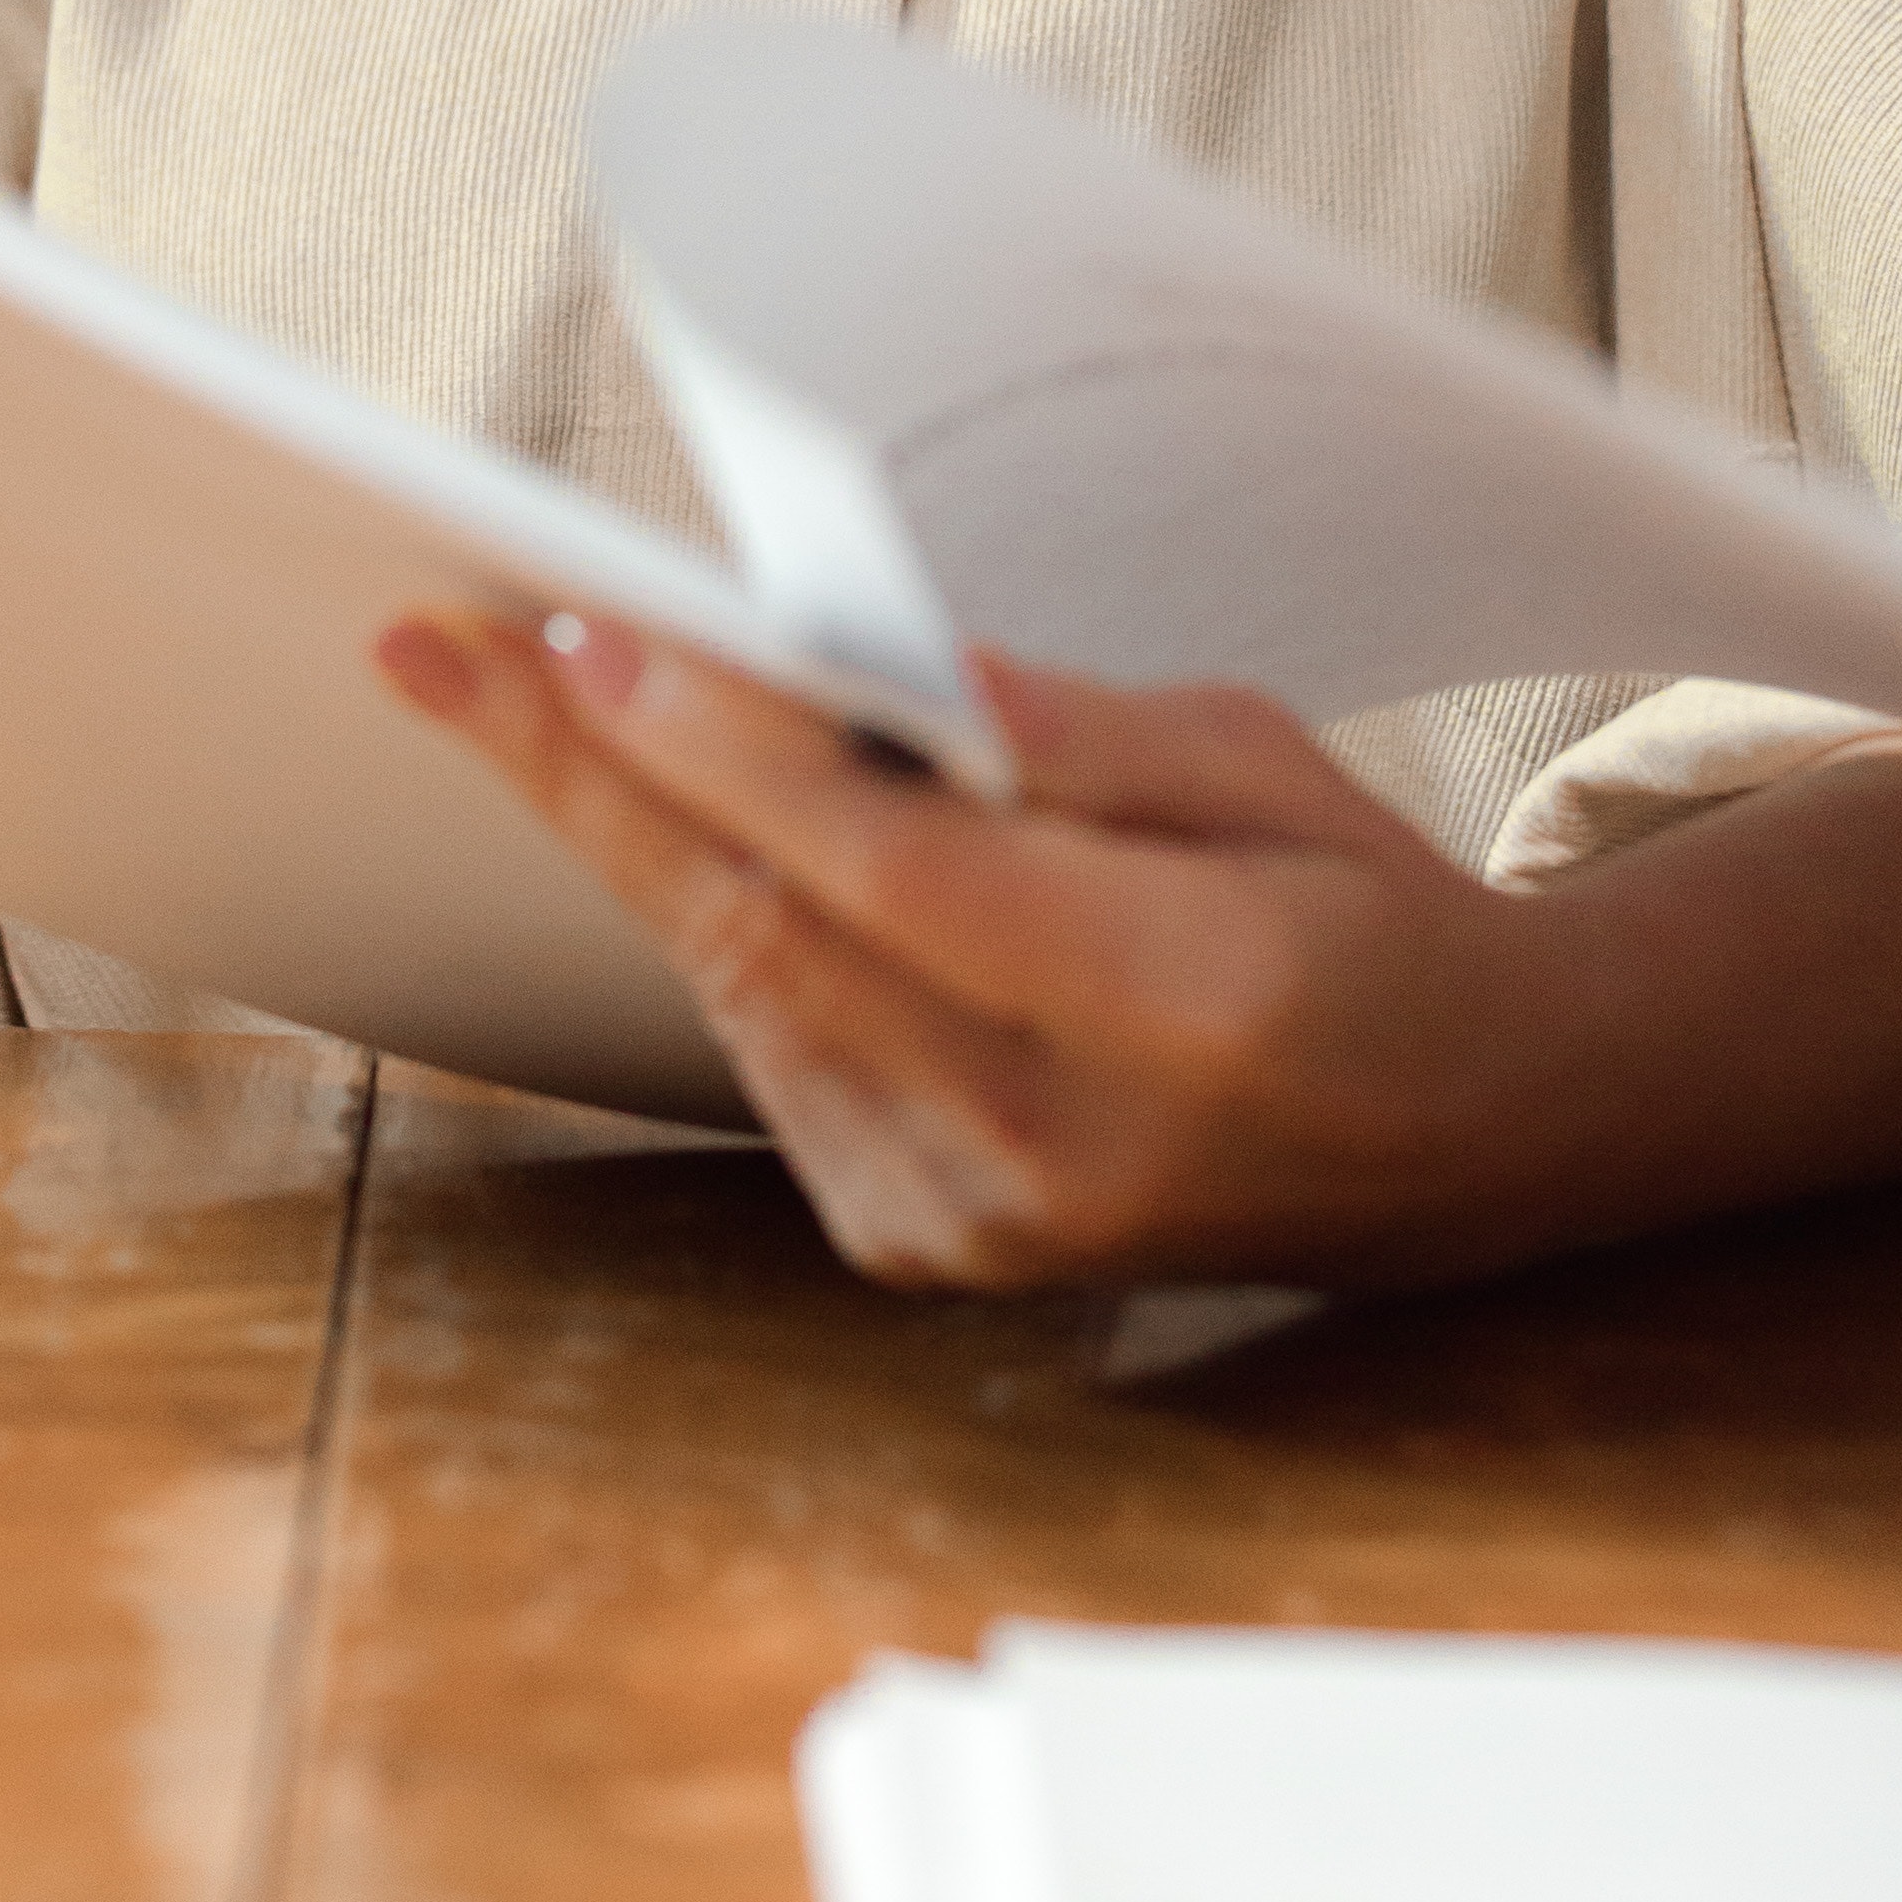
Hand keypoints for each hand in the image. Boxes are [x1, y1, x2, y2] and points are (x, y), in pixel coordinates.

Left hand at [376, 610, 1901, 1297]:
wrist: (1465, 1138)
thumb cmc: (1363, 909)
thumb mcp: (1252, 767)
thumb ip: (1054, 741)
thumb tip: (861, 677)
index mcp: (1180, 1009)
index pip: (894, 870)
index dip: (726, 756)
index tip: (580, 645)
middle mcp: (1069, 1146)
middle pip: (772, 932)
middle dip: (588, 777)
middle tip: (436, 652)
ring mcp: (996, 1226)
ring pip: (749, 996)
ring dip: (625, 844)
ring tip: (501, 702)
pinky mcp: (942, 1257)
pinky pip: (782, 1064)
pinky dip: (722, 939)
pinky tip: (666, 832)